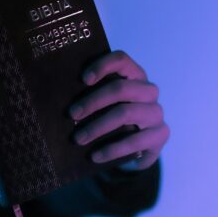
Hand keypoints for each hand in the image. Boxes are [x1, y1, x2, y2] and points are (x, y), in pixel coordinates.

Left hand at [68, 50, 169, 170]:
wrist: (136, 146)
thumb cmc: (111, 116)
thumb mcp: (103, 103)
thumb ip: (89, 95)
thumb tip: (57, 96)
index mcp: (133, 75)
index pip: (121, 60)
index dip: (102, 66)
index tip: (83, 80)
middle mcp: (148, 91)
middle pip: (121, 89)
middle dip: (92, 101)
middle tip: (71, 114)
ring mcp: (156, 112)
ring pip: (125, 113)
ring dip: (97, 127)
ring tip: (78, 139)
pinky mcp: (160, 134)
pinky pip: (135, 141)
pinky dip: (111, 149)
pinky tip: (95, 156)